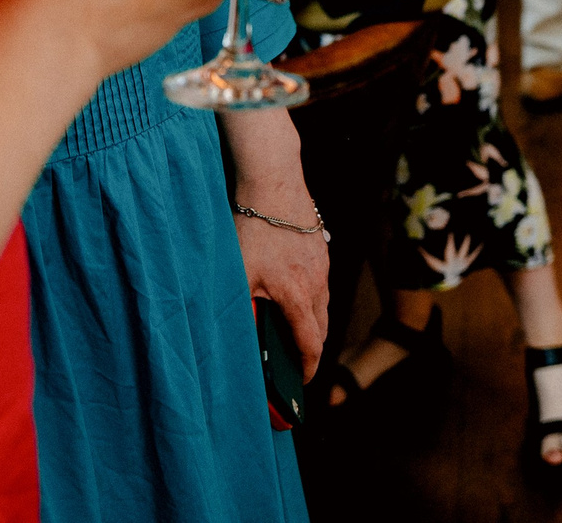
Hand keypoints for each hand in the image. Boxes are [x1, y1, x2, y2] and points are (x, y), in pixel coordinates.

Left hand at [225, 113, 328, 381]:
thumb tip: (239, 342)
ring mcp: (321, 261)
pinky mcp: (319, 243)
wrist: (273, 179)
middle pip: (322, 326)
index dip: (306, 368)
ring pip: (323, 301)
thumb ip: (240, 310)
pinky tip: (293, 287)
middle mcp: (317, 282)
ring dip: (312, 319)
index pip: (310, 344)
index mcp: (298, 296)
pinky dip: (311, 294)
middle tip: (296, 360)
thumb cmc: (252, 227)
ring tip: (293, 327)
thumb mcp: (238, 274)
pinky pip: (320, 279)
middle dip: (312, 347)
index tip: (301, 382)